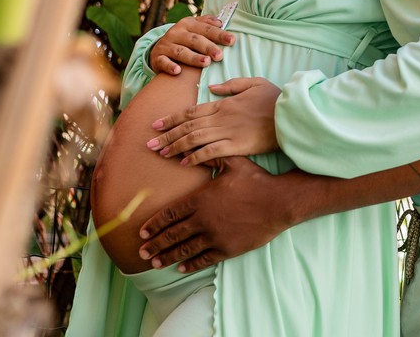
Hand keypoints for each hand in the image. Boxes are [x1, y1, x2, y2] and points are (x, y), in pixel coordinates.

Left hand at [137, 156, 296, 272]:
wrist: (278, 202)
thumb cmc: (256, 180)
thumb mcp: (232, 163)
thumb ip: (209, 158)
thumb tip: (189, 152)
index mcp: (200, 199)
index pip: (169, 214)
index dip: (154, 224)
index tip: (142, 232)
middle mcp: (203, 220)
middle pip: (172, 235)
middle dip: (155, 244)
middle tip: (141, 252)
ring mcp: (214, 236)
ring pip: (184, 249)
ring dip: (167, 257)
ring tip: (154, 262)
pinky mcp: (227, 249)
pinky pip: (203, 259)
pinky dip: (190, 264)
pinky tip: (181, 267)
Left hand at [147, 77, 281, 164]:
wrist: (292, 115)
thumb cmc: (276, 99)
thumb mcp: (255, 83)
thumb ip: (231, 85)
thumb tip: (211, 88)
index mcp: (224, 103)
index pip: (191, 110)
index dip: (172, 118)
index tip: (156, 125)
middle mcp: (221, 117)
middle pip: (187, 126)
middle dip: (167, 135)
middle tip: (149, 144)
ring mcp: (228, 132)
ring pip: (194, 139)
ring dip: (175, 146)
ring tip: (161, 154)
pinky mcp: (237, 146)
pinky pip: (211, 152)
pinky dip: (196, 157)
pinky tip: (184, 163)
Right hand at [149, 15, 234, 75]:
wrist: (159, 49)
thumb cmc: (184, 39)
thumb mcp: (194, 28)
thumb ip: (206, 23)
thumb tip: (220, 22)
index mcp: (187, 23)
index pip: (206, 28)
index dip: (219, 34)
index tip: (232, 40)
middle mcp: (176, 32)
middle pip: (195, 40)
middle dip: (208, 47)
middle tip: (220, 56)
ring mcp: (165, 45)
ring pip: (181, 52)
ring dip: (193, 57)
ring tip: (206, 63)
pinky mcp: (157, 58)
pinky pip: (163, 62)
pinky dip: (170, 66)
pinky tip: (178, 71)